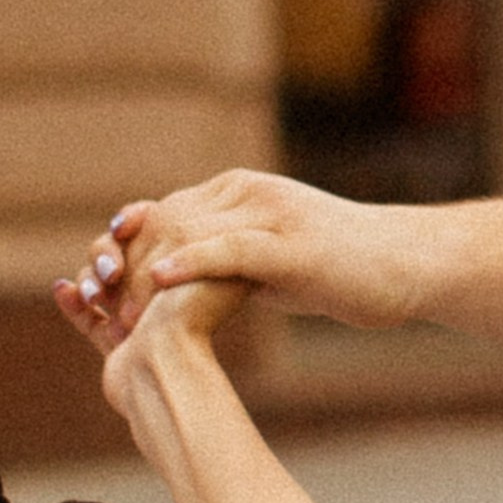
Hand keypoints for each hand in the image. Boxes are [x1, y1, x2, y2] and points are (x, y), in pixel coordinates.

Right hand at [52, 231, 244, 369]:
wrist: (170, 370)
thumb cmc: (191, 315)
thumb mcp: (195, 260)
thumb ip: (179, 232)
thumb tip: (173, 203)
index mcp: (192, 274)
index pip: (155, 232)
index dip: (134, 222)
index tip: (124, 225)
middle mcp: (167, 296)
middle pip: (124, 257)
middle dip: (107, 254)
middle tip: (112, 269)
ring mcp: (140, 322)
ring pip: (102, 286)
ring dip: (90, 278)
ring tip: (94, 290)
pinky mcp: (118, 347)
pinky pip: (89, 320)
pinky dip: (73, 303)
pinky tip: (62, 289)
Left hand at [115, 174, 428, 329]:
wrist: (407, 265)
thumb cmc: (342, 269)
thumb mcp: (269, 261)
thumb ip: (224, 261)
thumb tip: (176, 280)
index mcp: (237, 191)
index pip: (160, 213)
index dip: (122, 249)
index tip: (95, 288)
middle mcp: (247, 192)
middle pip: (162, 221)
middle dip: (122, 264)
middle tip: (96, 306)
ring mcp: (270, 215)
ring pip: (186, 232)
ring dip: (144, 272)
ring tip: (119, 312)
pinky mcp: (291, 245)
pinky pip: (228, 248)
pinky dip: (190, 263)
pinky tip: (160, 282)